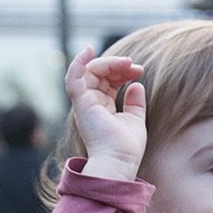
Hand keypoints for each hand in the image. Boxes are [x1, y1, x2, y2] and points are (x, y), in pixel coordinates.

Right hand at [65, 46, 145, 180]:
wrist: (120, 162)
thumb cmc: (126, 147)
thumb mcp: (135, 120)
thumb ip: (135, 103)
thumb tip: (136, 85)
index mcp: (101, 107)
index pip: (108, 81)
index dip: (123, 72)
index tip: (139, 71)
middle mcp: (90, 104)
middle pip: (99, 73)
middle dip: (117, 65)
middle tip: (134, 66)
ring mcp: (84, 103)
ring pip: (89, 71)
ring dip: (108, 63)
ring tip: (126, 63)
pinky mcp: (81, 103)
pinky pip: (73, 77)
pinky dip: (78, 62)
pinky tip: (89, 50)